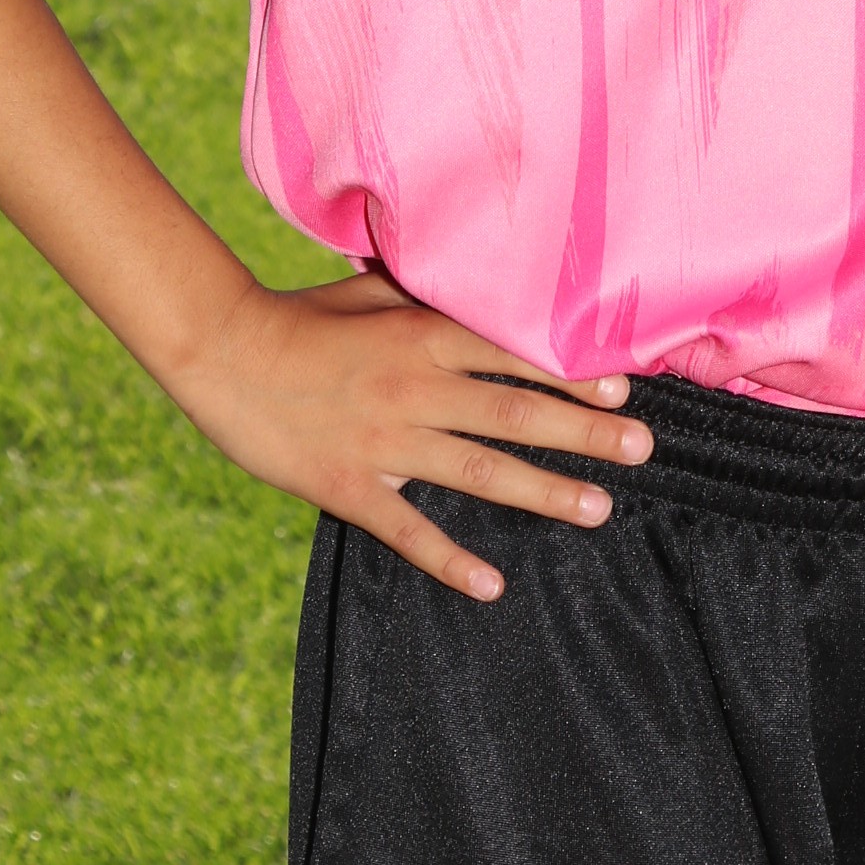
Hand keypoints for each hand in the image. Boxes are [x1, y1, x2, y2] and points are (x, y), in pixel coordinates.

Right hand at [174, 273, 652, 598]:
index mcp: (421, 335)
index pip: (514, 354)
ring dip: (543, 491)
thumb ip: (425, 292)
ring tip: (598, 509)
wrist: (221, 351)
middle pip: (515, 413)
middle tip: (643, 449)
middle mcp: (414, 387)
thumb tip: (478, 279)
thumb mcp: (367, 289)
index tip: (624, 389)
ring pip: (479, 471)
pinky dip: (450, 560)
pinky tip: (493, 585)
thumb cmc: (298, 315)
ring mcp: (383, 441)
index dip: (573, 372)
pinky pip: (408, 528)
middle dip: (585, 433)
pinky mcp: (347, 485)